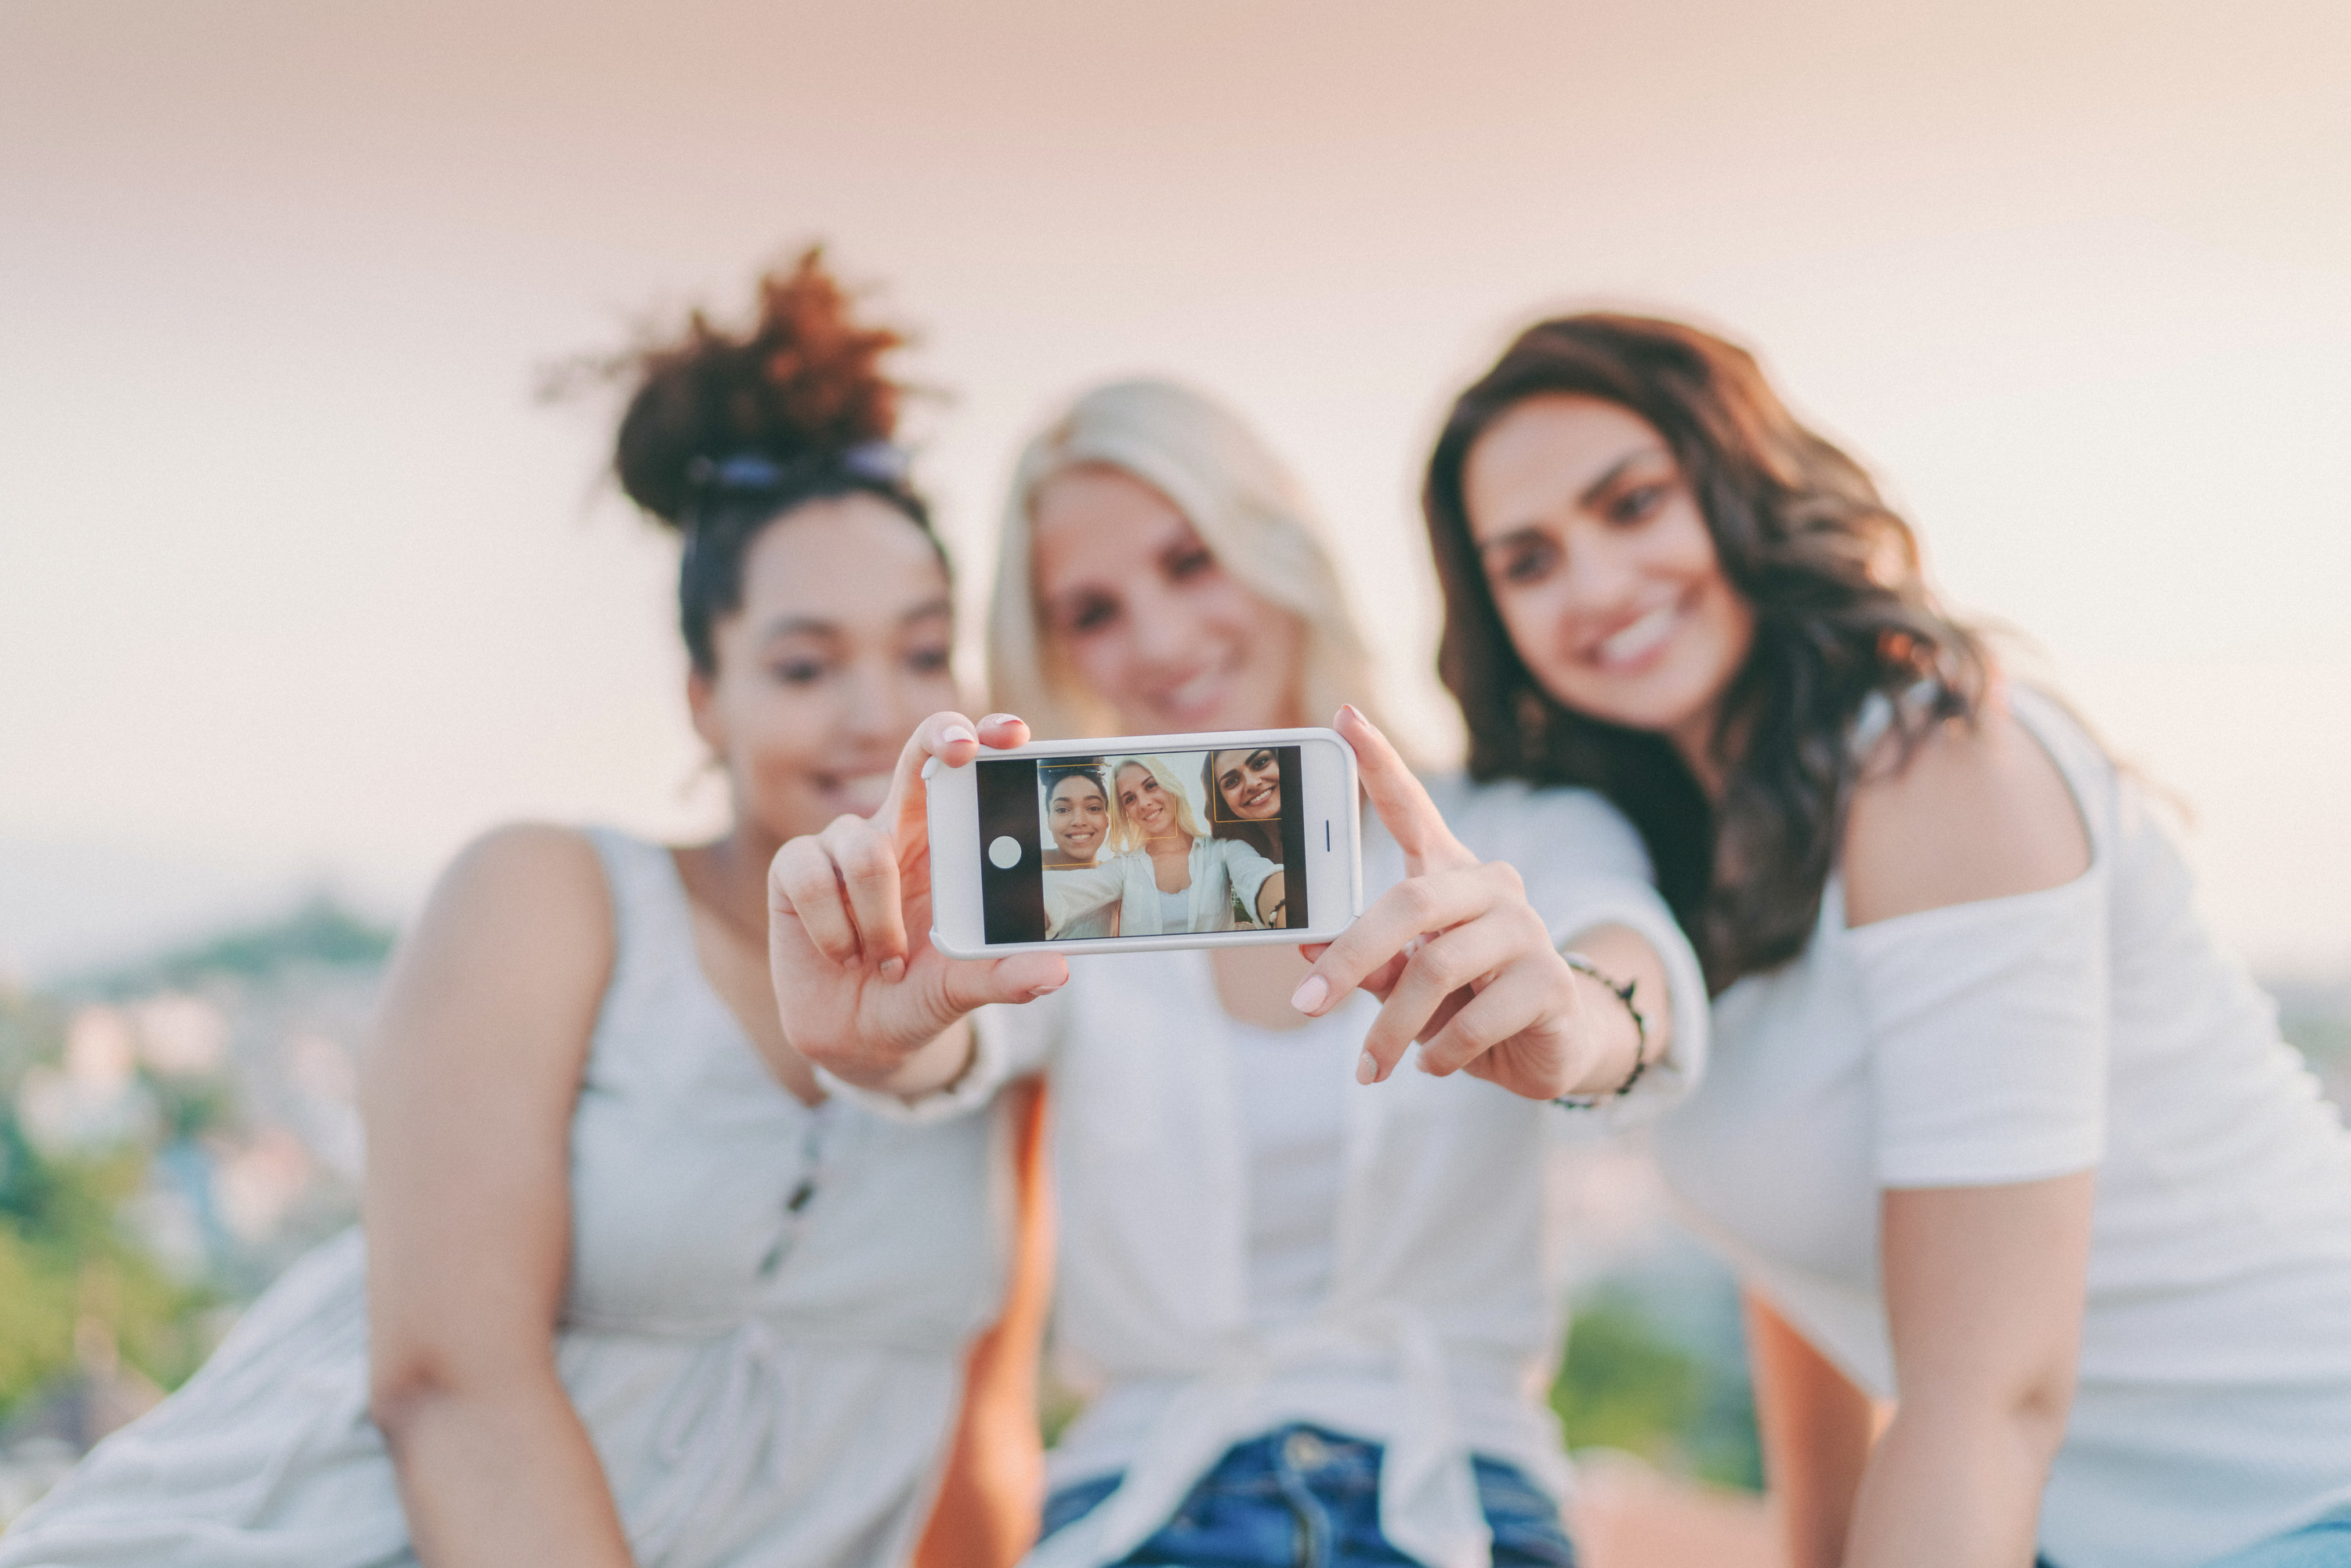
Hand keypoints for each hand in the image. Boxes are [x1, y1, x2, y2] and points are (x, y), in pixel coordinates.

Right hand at [768, 712, 1067, 1092]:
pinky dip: (834, 928)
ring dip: (879, 917)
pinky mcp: (793, 869)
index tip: (1013, 735)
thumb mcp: (965, 988)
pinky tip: (844, 954)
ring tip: (889, 961)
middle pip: (915, 757)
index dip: (984, 738)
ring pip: (864, 848)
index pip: (963, 773)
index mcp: (944, 843)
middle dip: (941, 738)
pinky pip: (812, 877)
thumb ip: (1005, 976)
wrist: (862, 1039)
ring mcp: (840, 846)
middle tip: (965, 750)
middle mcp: (894, 831)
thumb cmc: (920, 994)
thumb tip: (1056, 970)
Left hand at [1293, 705, 1623, 1098]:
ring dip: (1393, 1028)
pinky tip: (1431, 1065)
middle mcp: (1491, 887)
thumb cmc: (1465, 1003)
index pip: (1412, 807)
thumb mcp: (1405, 981)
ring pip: (1439, 968)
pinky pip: (1477, 1017)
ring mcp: (1527, 930)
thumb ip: (1365, 959)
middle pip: (1410, 902)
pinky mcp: (1553, 982)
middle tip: (1305, 1005)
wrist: (1549, 1049)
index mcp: (1449, 874)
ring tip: (1372, 1066)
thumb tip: (1306, 939)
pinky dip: (1441, 1051)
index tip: (1342, 717)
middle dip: (1350, 957)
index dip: (1379, 762)